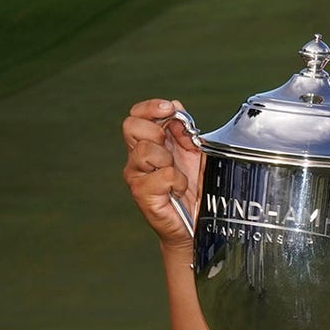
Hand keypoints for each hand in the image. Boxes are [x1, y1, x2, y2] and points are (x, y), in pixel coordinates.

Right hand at [121, 99, 203, 250]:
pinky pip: (162, 175)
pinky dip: (177, 181)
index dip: (150, 107)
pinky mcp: (142, 194)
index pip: (136, 115)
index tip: (169, 109)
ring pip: (144, 150)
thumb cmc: (196, 187)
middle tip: (172, 147)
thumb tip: (175, 106)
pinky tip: (180, 189)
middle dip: (157, 131)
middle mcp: (138, 157)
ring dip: (169, 159)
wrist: (198, 222)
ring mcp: (137, 175)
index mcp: (150, 143)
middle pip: (131, 126)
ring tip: (179, 174)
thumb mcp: (197, 153)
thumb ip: (185, 131)